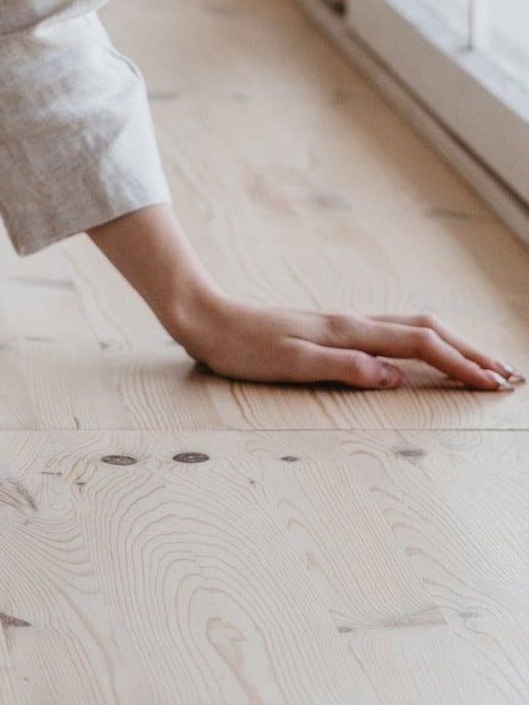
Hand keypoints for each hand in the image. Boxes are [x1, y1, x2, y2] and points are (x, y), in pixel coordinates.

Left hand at [176, 292, 525, 392]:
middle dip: (471, 353)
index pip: (420, 346)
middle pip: (428, 331)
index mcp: (348, 333)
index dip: (460, 365)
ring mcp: (345, 325)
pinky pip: (394, 333)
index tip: (494, 385)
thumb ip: (340, 367)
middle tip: (509, 376)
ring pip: (414, 328)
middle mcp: (353, 324)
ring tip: (481, 365)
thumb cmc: (241, 348)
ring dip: (453, 346)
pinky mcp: (334, 331)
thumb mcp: (287, 363)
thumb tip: (393, 375)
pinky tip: (427, 353)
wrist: (206, 318)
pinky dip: (425, 343)